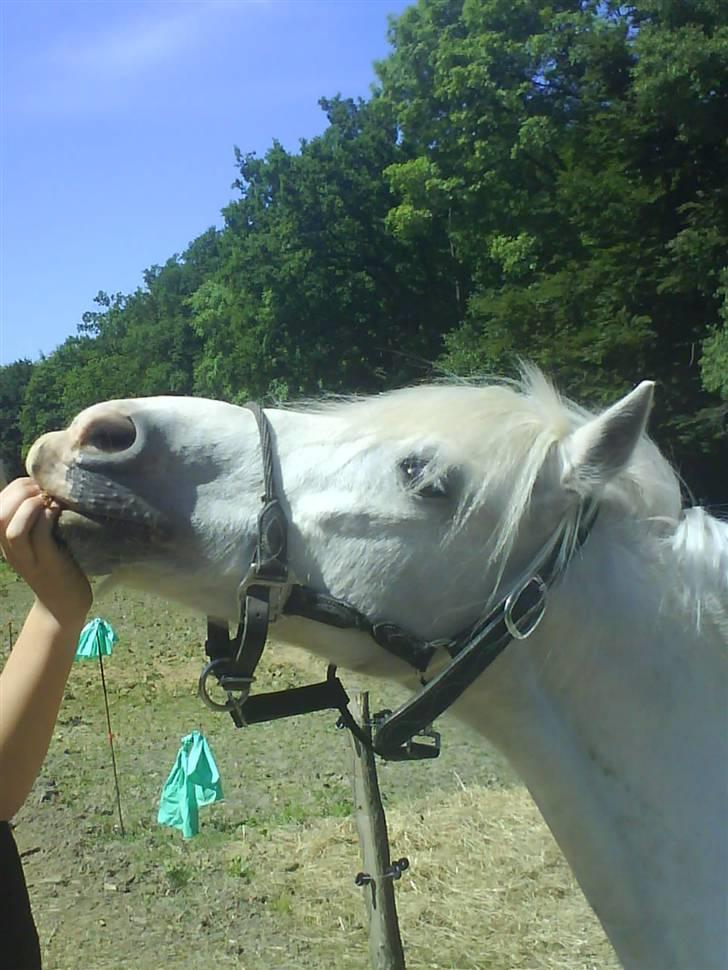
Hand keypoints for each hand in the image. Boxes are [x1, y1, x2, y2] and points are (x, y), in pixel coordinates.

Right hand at [0, 478, 91, 626]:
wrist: (64, 605)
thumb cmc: (56, 565)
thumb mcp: (38, 541)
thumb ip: (34, 519)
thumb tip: (46, 486)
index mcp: (6, 541)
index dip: (14, 487)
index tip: (36, 483)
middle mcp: (11, 549)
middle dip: (20, 492)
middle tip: (43, 490)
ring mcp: (28, 558)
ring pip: (13, 528)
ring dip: (31, 506)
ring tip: (49, 499)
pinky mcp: (48, 563)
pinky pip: (40, 535)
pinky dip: (48, 517)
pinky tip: (59, 511)